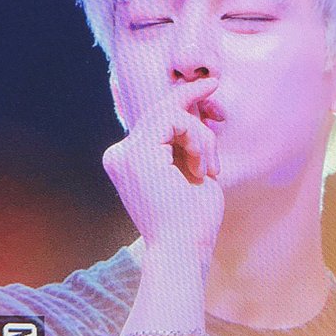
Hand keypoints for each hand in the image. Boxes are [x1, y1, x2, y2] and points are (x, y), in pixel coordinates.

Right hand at [103, 78, 224, 272]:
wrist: (183, 250)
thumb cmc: (192, 220)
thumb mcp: (191, 170)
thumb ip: (186, 141)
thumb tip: (197, 106)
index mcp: (128, 160)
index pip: (155, 120)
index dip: (182, 99)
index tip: (209, 85)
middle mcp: (120, 154)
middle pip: (160, 111)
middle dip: (193, 103)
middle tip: (215, 92)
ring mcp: (125, 152)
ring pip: (172, 114)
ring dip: (201, 138)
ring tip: (208, 168)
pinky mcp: (138, 152)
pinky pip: (175, 121)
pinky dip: (197, 140)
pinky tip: (201, 168)